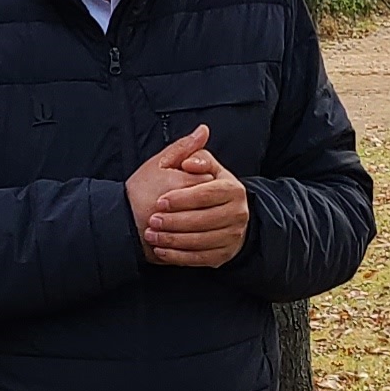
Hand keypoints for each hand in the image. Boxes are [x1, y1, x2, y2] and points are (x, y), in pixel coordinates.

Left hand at [128, 124, 248, 268]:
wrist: (215, 215)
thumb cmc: (200, 186)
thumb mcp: (198, 165)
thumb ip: (193, 150)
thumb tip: (201, 132)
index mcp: (233, 188)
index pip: (208, 194)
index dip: (183, 198)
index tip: (161, 201)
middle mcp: (238, 213)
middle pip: (204, 219)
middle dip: (175, 221)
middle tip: (152, 221)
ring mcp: (233, 236)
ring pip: (201, 241)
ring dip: (173, 240)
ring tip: (151, 235)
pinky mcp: (224, 255)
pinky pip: (201, 259)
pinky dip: (179, 257)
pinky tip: (161, 251)